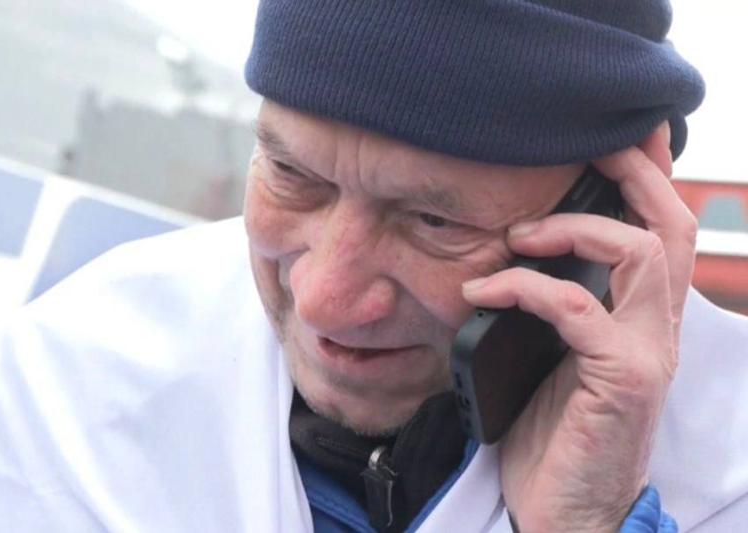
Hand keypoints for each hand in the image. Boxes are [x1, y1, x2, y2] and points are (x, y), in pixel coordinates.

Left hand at [461, 123, 695, 531]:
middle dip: (632, 172)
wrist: (564, 509)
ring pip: (639, 252)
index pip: (662, 228)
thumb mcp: (552, 355)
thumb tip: (506, 256)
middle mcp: (657, 325)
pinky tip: (484, 292)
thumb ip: (551, 307)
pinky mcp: (623, 379)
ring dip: (571, 229)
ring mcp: (646, 350)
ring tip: (516, 236)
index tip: (617, 134)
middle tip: (580, 148)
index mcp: (641, 315)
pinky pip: (578, 308)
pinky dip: (527, 287)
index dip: (650, 173)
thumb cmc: (553, 431)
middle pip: (669, 222)